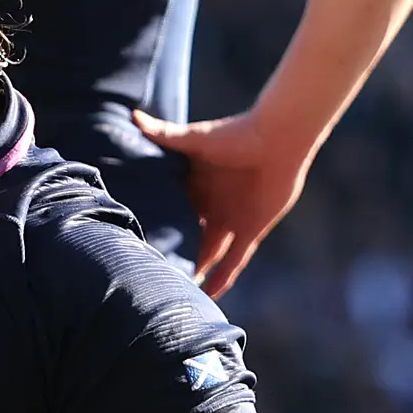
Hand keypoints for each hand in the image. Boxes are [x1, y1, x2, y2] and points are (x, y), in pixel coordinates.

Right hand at [132, 107, 314, 297]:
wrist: (279, 138)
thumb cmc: (236, 133)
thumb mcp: (195, 139)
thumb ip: (164, 134)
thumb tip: (133, 116)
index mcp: (194, 187)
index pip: (171, 213)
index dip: (157, 229)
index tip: (136, 245)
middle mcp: (210, 206)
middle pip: (188, 236)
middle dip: (174, 253)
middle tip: (151, 274)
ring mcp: (231, 219)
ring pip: (209, 253)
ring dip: (196, 271)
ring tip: (176, 292)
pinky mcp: (251, 229)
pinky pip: (236, 259)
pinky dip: (224, 277)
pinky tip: (210, 296)